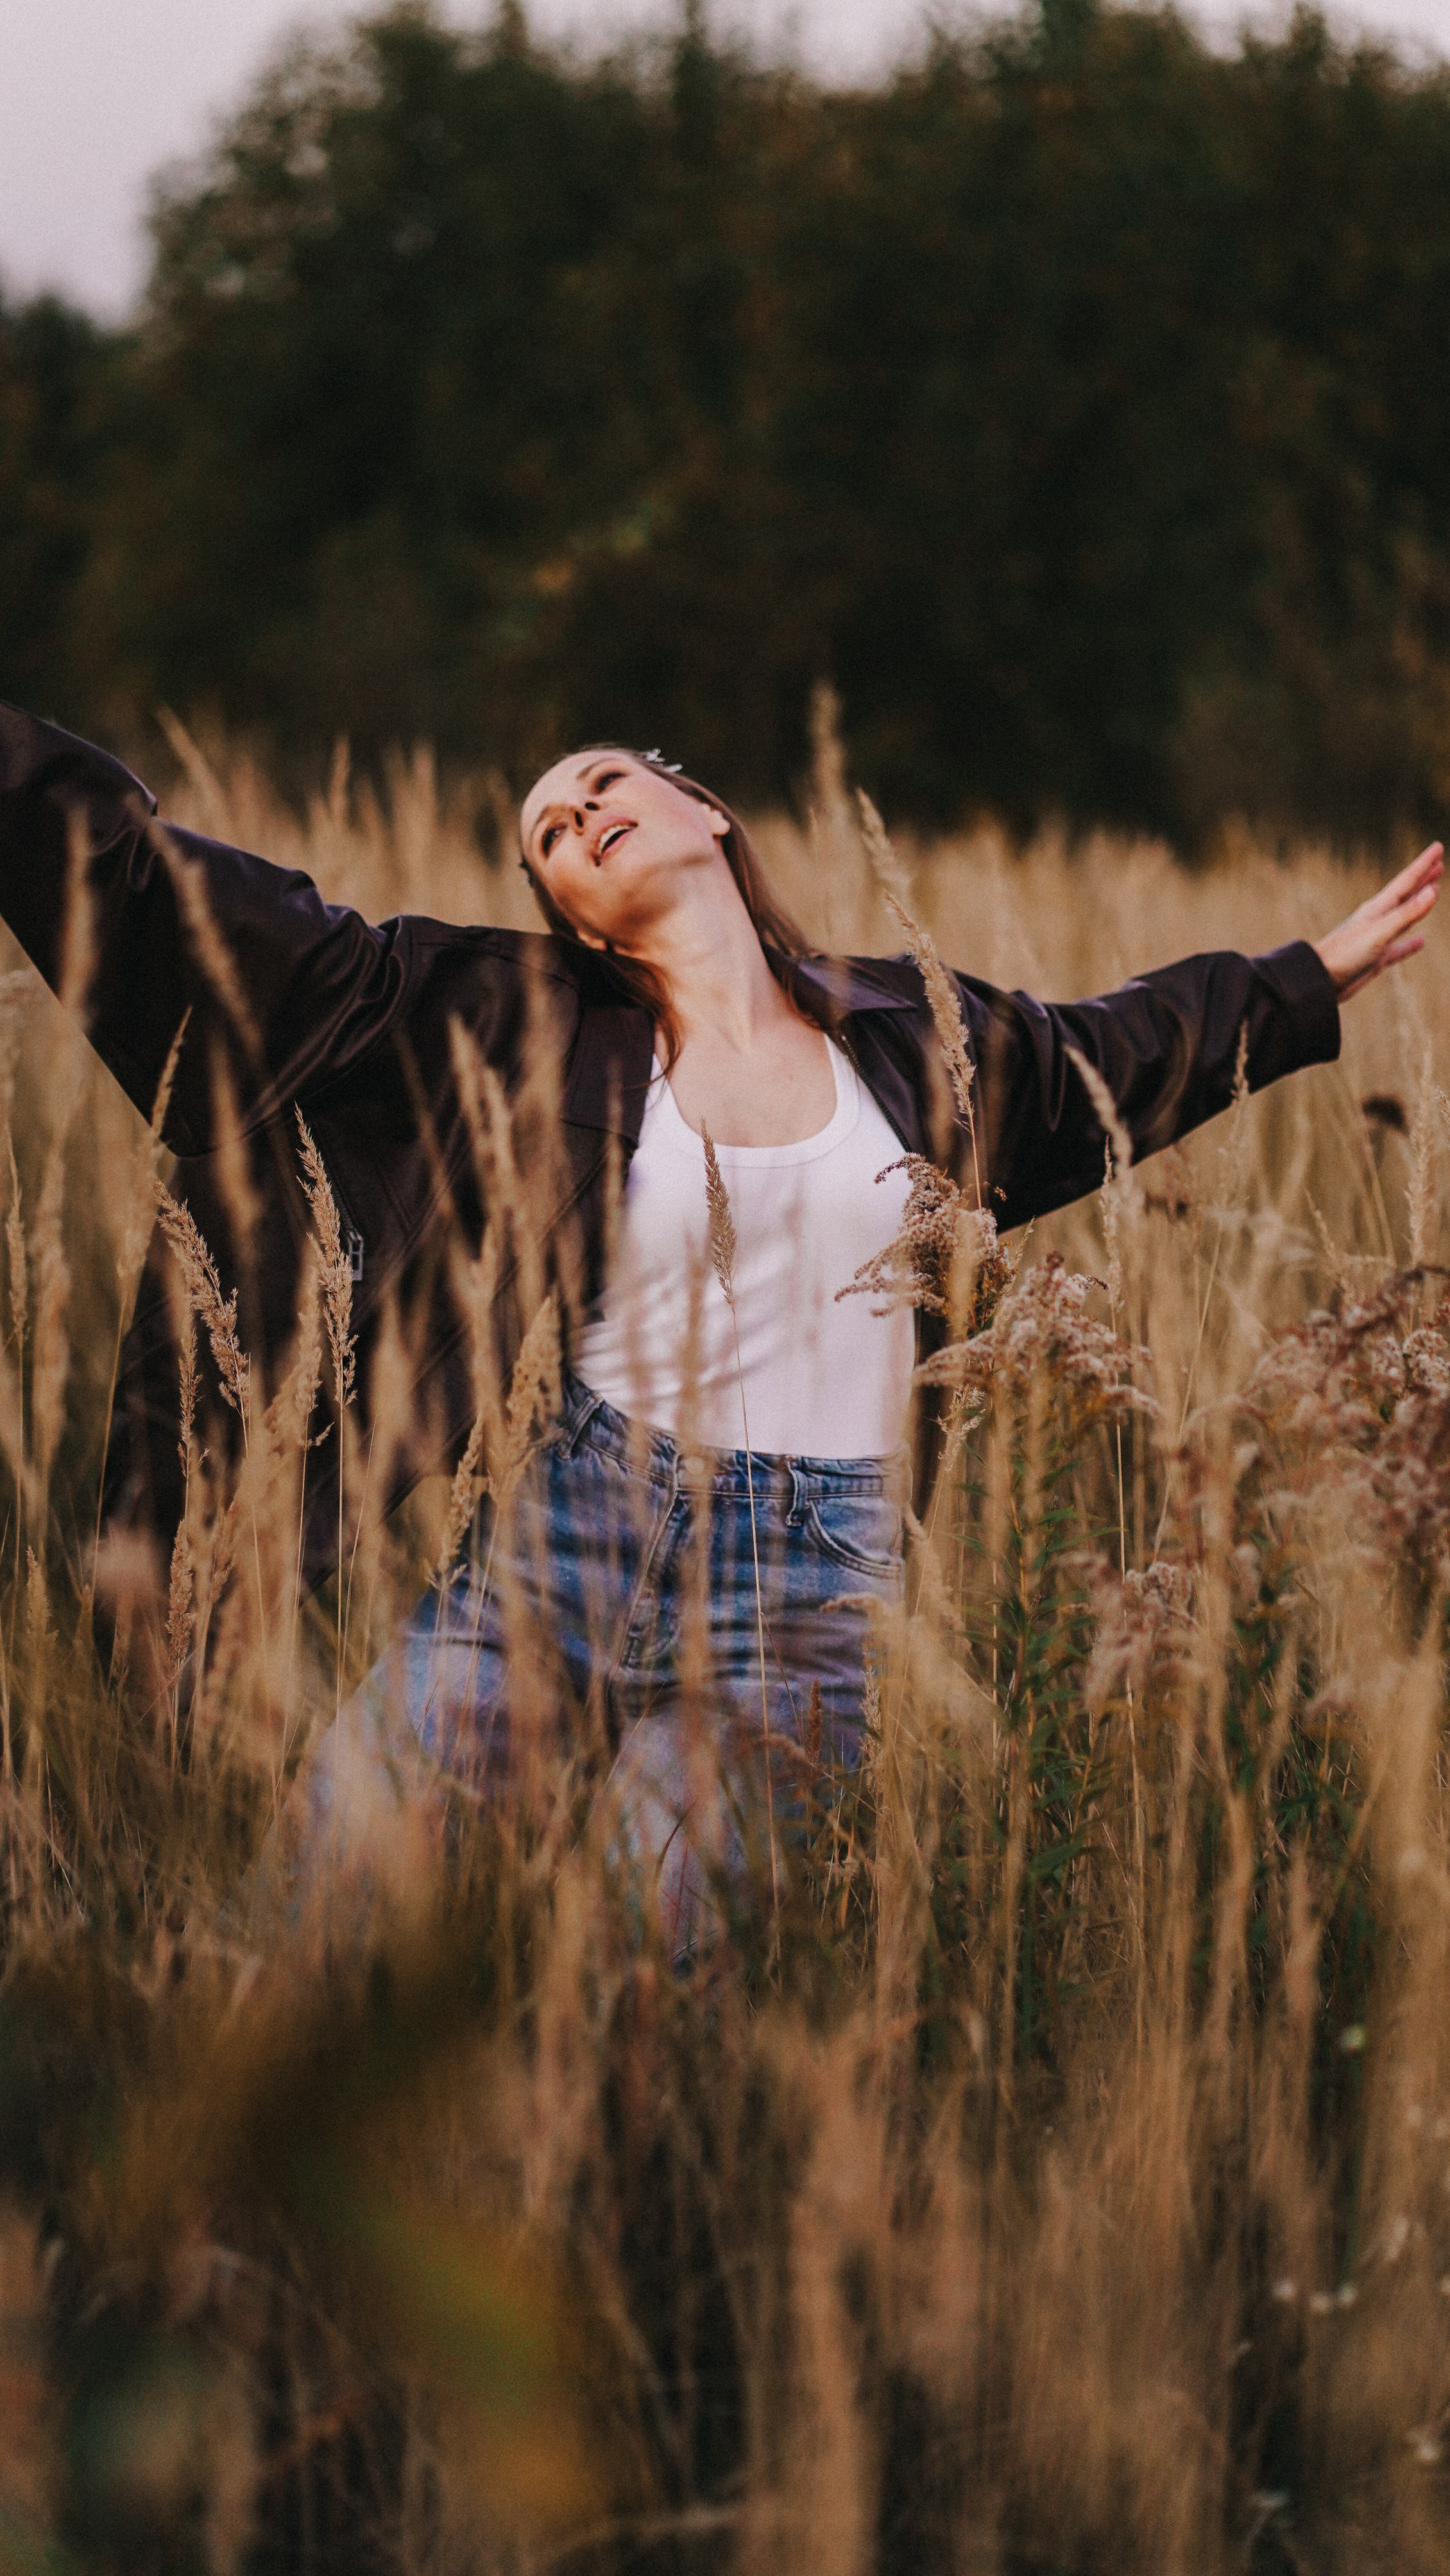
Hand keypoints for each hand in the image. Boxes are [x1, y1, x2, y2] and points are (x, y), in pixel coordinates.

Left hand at [1313, 841, 1443, 1003]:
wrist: (1319, 979)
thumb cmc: (1344, 953)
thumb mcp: (1379, 932)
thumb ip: (1406, 914)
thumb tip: (1432, 891)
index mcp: (1378, 908)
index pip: (1406, 880)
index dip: (1423, 864)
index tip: (1437, 847)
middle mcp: (1378, 919)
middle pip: (1406, 894)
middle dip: (1423, 879)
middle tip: (1438, 864)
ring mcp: (1377, 938)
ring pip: (1405, 917)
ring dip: (1419, 905)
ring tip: (1433, 893)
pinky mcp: (1375, 958)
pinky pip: (1398, 948)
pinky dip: (1410, 944)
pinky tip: (1421, 941)